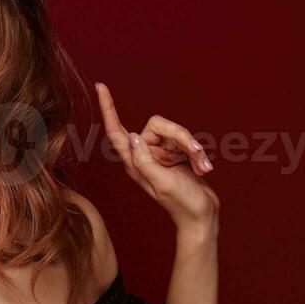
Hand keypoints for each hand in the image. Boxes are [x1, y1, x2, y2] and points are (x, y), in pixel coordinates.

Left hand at [95, 83, 218, 235]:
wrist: (202, 217)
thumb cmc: (182, 204)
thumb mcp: (162, 182)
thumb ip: (146, 160)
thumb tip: (134, 137)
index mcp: (134, 162)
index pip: (116, 131)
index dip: (108, 108)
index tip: (100, 86)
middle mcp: (144, 155)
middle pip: (159, 126)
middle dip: (181, 137)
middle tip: (197, 155)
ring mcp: (160, 154)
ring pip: (176, 132)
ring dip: (193, 148)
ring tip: (202, 166)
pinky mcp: (175, 155)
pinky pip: (186, 141)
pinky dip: (197, 154)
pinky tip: (204, 168)